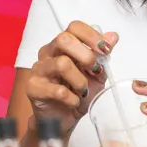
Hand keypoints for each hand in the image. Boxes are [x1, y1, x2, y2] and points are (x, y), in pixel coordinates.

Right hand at [25, 21, 117, 138]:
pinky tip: (73, 102)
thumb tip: (113, 36)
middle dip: (86, 56)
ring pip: (62, 64)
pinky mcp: (33, 87)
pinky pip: (58, 90)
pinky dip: (72, 98)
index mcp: (62, 46)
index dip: (92, 36)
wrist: (63, 119)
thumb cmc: (77, 94)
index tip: (105, 50)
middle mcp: (48, 53)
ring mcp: (39, 69)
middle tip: (94, 71)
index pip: (74, 27)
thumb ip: (102, 55)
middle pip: (64, 39)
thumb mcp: (96, 75)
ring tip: (82, 91)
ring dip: (80, 81)